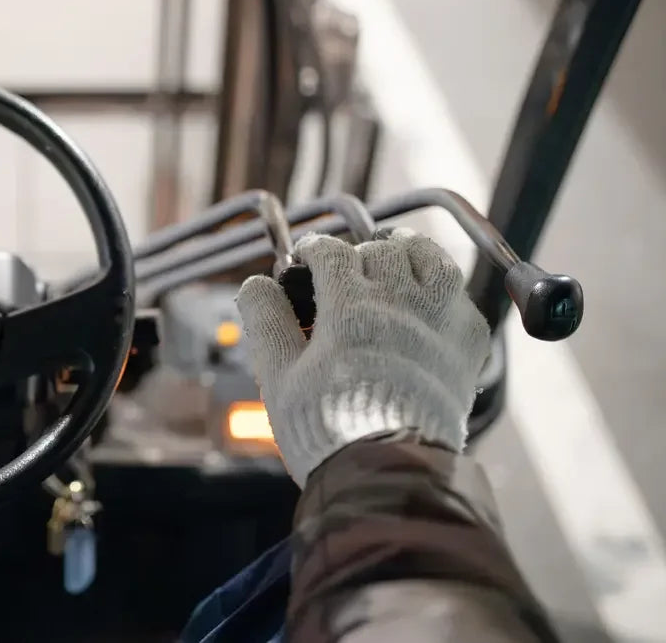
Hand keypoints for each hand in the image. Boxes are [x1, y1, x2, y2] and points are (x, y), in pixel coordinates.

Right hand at [235, 229, 489, 485]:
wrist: (389, 474)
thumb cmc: (327, 428)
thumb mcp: (279, 375)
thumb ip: (266, 321)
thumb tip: (256, 284)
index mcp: (349, 307)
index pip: (331, 251)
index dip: (313, 249)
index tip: (305, 260)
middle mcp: (400, 303)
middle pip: (380, 248)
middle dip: (356, 253)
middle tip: (344, 271)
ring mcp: (439, 321)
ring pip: (430, 258)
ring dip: (408, 251)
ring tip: (393, 258)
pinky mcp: (467, 345)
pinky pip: (460, 295)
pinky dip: (443, 287)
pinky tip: (428, 298)